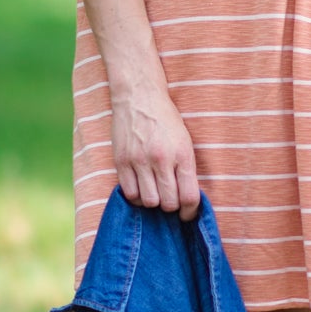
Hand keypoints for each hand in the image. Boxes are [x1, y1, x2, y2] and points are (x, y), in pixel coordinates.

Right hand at [111, 81, 200, 216]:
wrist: (139, 97)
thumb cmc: (166, 120)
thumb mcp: (185, 141)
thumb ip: (186, 169)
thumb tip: (187, 200)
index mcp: (182, 154)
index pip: (189, 197)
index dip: (189, 212)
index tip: (187, 214)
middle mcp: (161, 159)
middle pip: (168, 203)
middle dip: (171, 206)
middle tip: (169, 199)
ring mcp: (139, 161)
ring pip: (148, 202)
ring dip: (153, 202)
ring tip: (154, 192)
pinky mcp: (121, 161)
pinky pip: (129, 193)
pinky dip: (136, 196)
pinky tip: (140, 188)